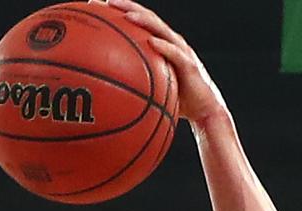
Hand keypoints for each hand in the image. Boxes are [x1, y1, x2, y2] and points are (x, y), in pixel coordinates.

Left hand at [105, 0, 228, 123]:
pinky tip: (151, 42)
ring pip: (161, 30)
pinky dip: (163, 47)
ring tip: (127, 16)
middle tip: (105, 2)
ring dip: (144, 21)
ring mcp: (181, 51)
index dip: (120, 12)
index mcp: (161, 45)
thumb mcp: (152, 89)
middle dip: (127, 7)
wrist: (204, 110)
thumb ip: (135, 83)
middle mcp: (171, 42)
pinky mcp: (189, 65)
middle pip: (147, 18)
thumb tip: (107, 91)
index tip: (98, 7)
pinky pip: (175, 54)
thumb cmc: (176, 100)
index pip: (139, 22)